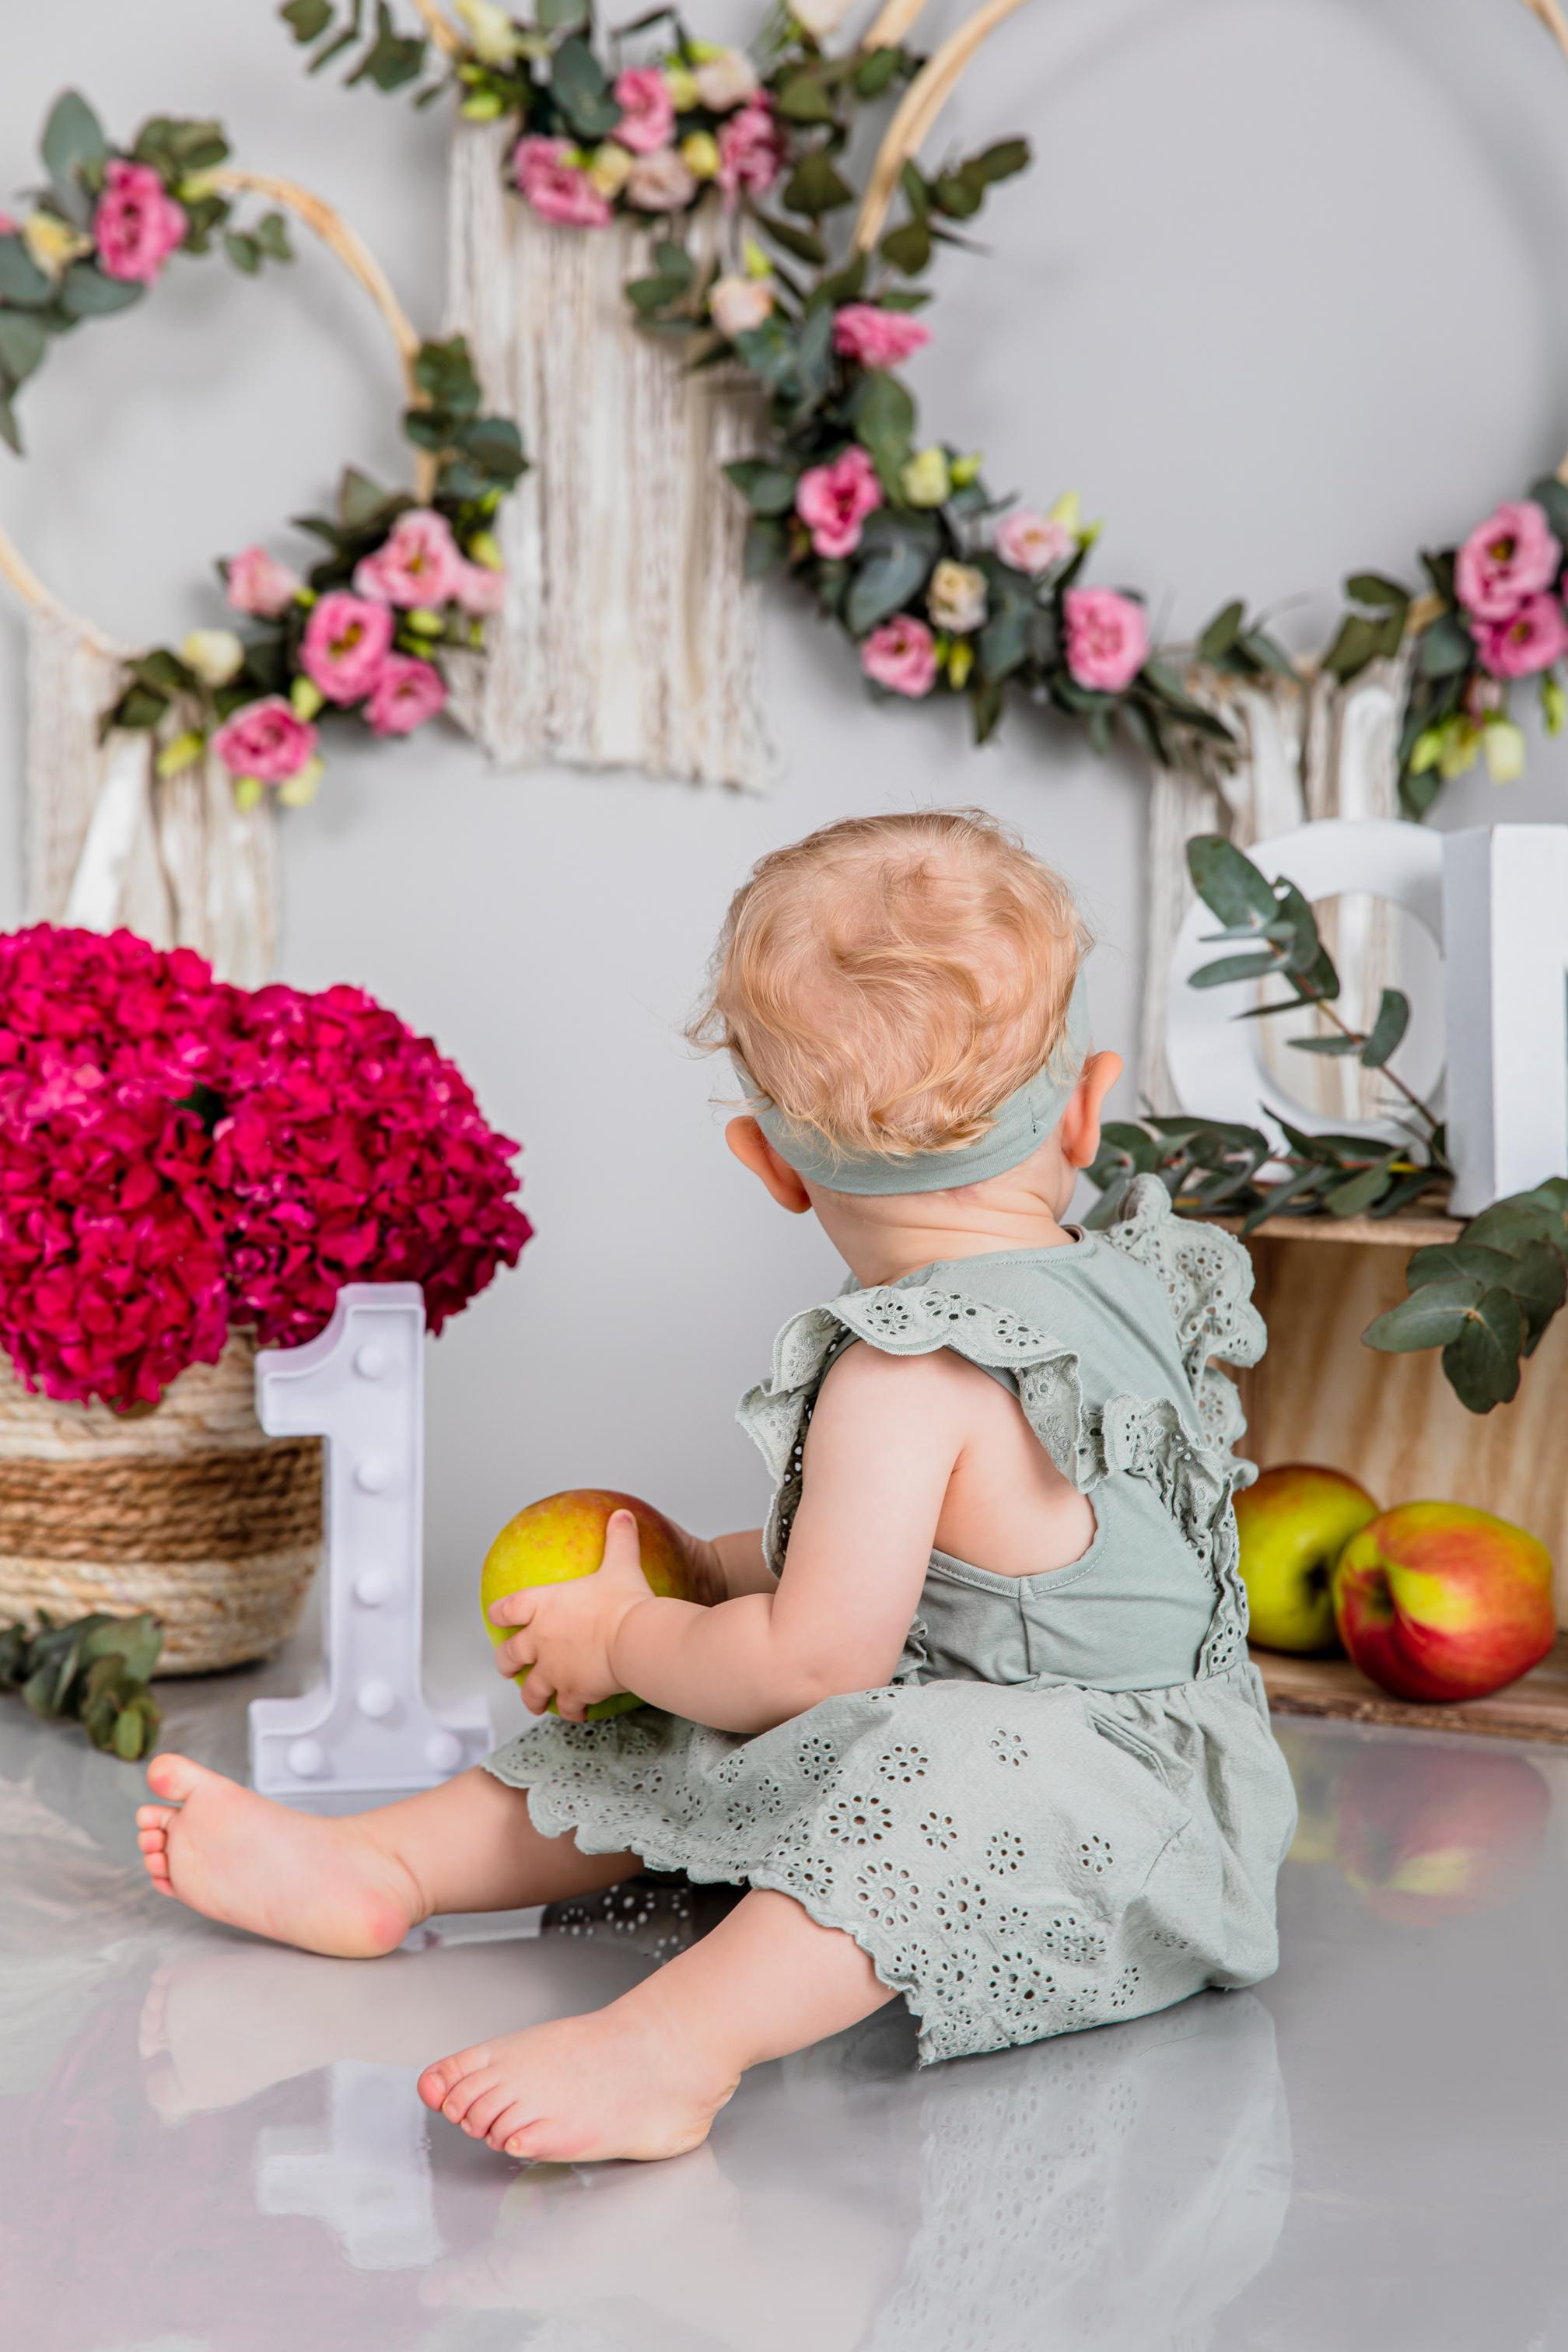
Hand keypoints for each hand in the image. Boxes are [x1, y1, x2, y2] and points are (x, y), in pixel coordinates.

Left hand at [487, 1509, 657, 1721]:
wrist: (633, 1638)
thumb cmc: (622, 1602)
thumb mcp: (621, 1564)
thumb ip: (619, 1540)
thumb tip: (623, 1515)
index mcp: (544, 1606)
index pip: (508, 1608)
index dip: (499, 1613)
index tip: (497, 1616)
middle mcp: (540, 1641)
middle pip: (509, 1656)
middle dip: (506, 1663)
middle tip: (508, 1666)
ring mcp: (553, 1670)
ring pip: (531, 1690)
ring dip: (531, 1696)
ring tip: (535, 1701)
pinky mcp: (572, 1692)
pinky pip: (566, 1707)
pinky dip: (570, 1710)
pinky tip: (577, 1711)